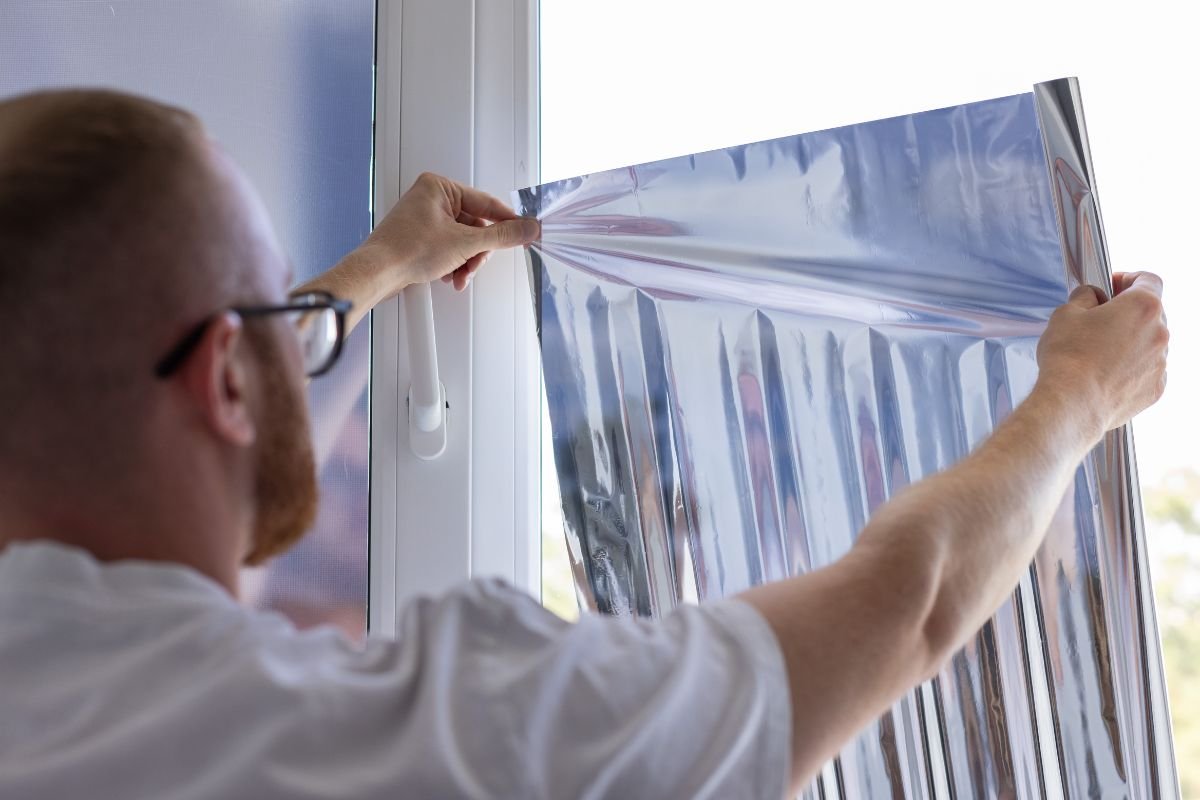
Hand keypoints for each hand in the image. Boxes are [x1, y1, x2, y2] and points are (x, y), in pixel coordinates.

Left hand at [362, 172, 539, 292]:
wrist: (377, 272)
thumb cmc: (406, 249)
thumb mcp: (465, 243)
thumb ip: (501, 236)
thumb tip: (526, 228)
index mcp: (440, 187)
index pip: (486, 204)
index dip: (507, 222)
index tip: (524, 233)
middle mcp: (432, 199)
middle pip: (475, 226)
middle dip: (477, 252)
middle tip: (475, 264)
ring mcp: (425, 218)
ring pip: (463, 240)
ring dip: (466, 261)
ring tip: (458, 274)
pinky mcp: (421, 237)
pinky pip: (449, 247)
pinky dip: (453, 264)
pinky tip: (448, 275)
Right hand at [1035, 271, 1167, 434]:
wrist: (1072, 404)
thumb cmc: (1069, 359)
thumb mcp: (1066, 314)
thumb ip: (1085, 297)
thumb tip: (1092, 297)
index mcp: (1142, 306)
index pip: (1148, 279)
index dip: (1129, 279)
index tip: (1114, 286)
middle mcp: (1160, 333)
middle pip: (1150, 312)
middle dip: (1127, 313)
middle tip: (1099, 321)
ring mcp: (1161, 362)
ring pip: (1149, 343)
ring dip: (1130, 342)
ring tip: (1098, 353)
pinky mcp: (1156, 388)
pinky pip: (1147, 369)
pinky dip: (1131, 368)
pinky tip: (1105, 373)